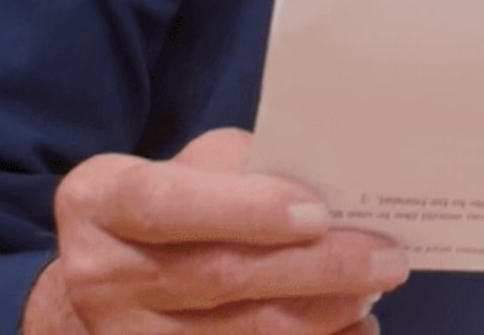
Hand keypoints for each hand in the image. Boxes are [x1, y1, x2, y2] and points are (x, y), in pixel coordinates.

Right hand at [22, 127, 410, 334]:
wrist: (108, 273)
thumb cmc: (168, 204)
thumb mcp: (186, 166)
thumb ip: (241, 169)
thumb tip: (326, 188)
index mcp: (99, 202)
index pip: (169, 205)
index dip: (246, 210)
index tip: (319, 212)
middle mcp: (100, 274)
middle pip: (217, 275)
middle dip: (313, 267)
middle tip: (384, 256)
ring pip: (240, 332)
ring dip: (321, 312)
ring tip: (373, 286)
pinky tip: (353, 327)